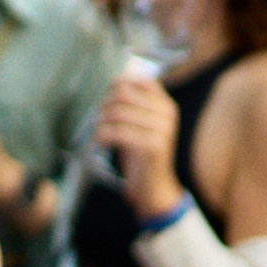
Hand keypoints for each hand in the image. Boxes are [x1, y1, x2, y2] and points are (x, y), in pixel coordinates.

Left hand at [94, 74, 181, 218]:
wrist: (153, 185)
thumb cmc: (140, 152)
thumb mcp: (139, 123)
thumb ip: (132, 103)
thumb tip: (116, 82)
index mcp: (165, 104)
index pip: (141, 80)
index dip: (119, 84)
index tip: (108, 97)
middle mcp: (167, 113)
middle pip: (124, 95)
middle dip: (105, 105)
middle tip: (100, 120)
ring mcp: (162, 129)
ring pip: (118, 113)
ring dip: (101, 123)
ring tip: (99, 133)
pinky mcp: (153, 146)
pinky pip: (118, 132)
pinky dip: (102, 135)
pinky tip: (100, 142)